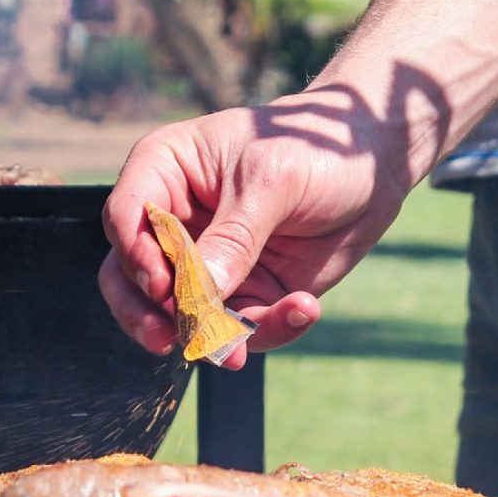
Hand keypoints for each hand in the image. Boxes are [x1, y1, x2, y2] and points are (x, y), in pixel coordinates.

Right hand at [100, 87, 412, 367]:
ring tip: (240, 350)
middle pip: (126, 277)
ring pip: (174, 315)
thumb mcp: (273, 180)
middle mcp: (172, 222)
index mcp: (163, 171)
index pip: (125, 218)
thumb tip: (199, 294)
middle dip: (145, 313)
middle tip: (169, 338)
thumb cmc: (313, 146)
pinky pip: (235, 328)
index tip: (164, 285)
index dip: (135, 255)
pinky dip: (265, 329)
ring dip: (207, 337)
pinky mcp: (240, 293)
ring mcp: (202, 263)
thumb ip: (234, 237)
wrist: (373, 162)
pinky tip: (304, 307)